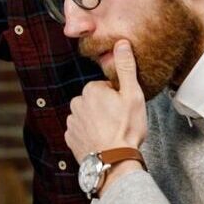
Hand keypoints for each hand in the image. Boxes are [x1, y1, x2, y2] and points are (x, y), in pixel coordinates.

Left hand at [66, 40, 147, 163]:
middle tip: (120, 121)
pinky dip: (90, 135)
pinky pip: (81, 132)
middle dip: (106, 109)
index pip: (106, 88)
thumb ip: (126, 67)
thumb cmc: (126, 128)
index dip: (118, 98)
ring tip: (112, 133)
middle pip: (95, 101)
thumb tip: (121, 43)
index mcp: (91, 90)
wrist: (113, 161)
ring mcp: (71, 122)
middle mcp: (76, 103)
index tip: (125, 109)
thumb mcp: (132, 94)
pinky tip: (101, 141)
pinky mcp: (70, 138)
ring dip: (97, 122)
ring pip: (87, 116)